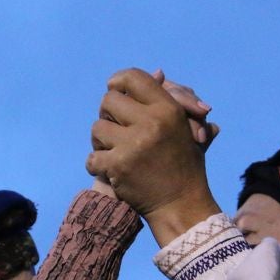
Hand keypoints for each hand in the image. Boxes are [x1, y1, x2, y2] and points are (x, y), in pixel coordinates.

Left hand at [87, 68, 214, 218]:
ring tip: (114, 151)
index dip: (119, 82)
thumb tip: (158, 73)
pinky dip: (97, 165)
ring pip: (97, 128)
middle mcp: (151, 123)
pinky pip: (92, 157)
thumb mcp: (187, 129)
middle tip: (115, 128)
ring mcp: (133, 145)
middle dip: (109, 115)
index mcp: (168, 110)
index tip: (115, 91)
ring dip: (101, 141)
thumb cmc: (186, 166)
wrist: (181, 206)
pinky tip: (108, 169)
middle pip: (108, 101)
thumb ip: (175, 100)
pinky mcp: (119, 166)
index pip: (132, 78)